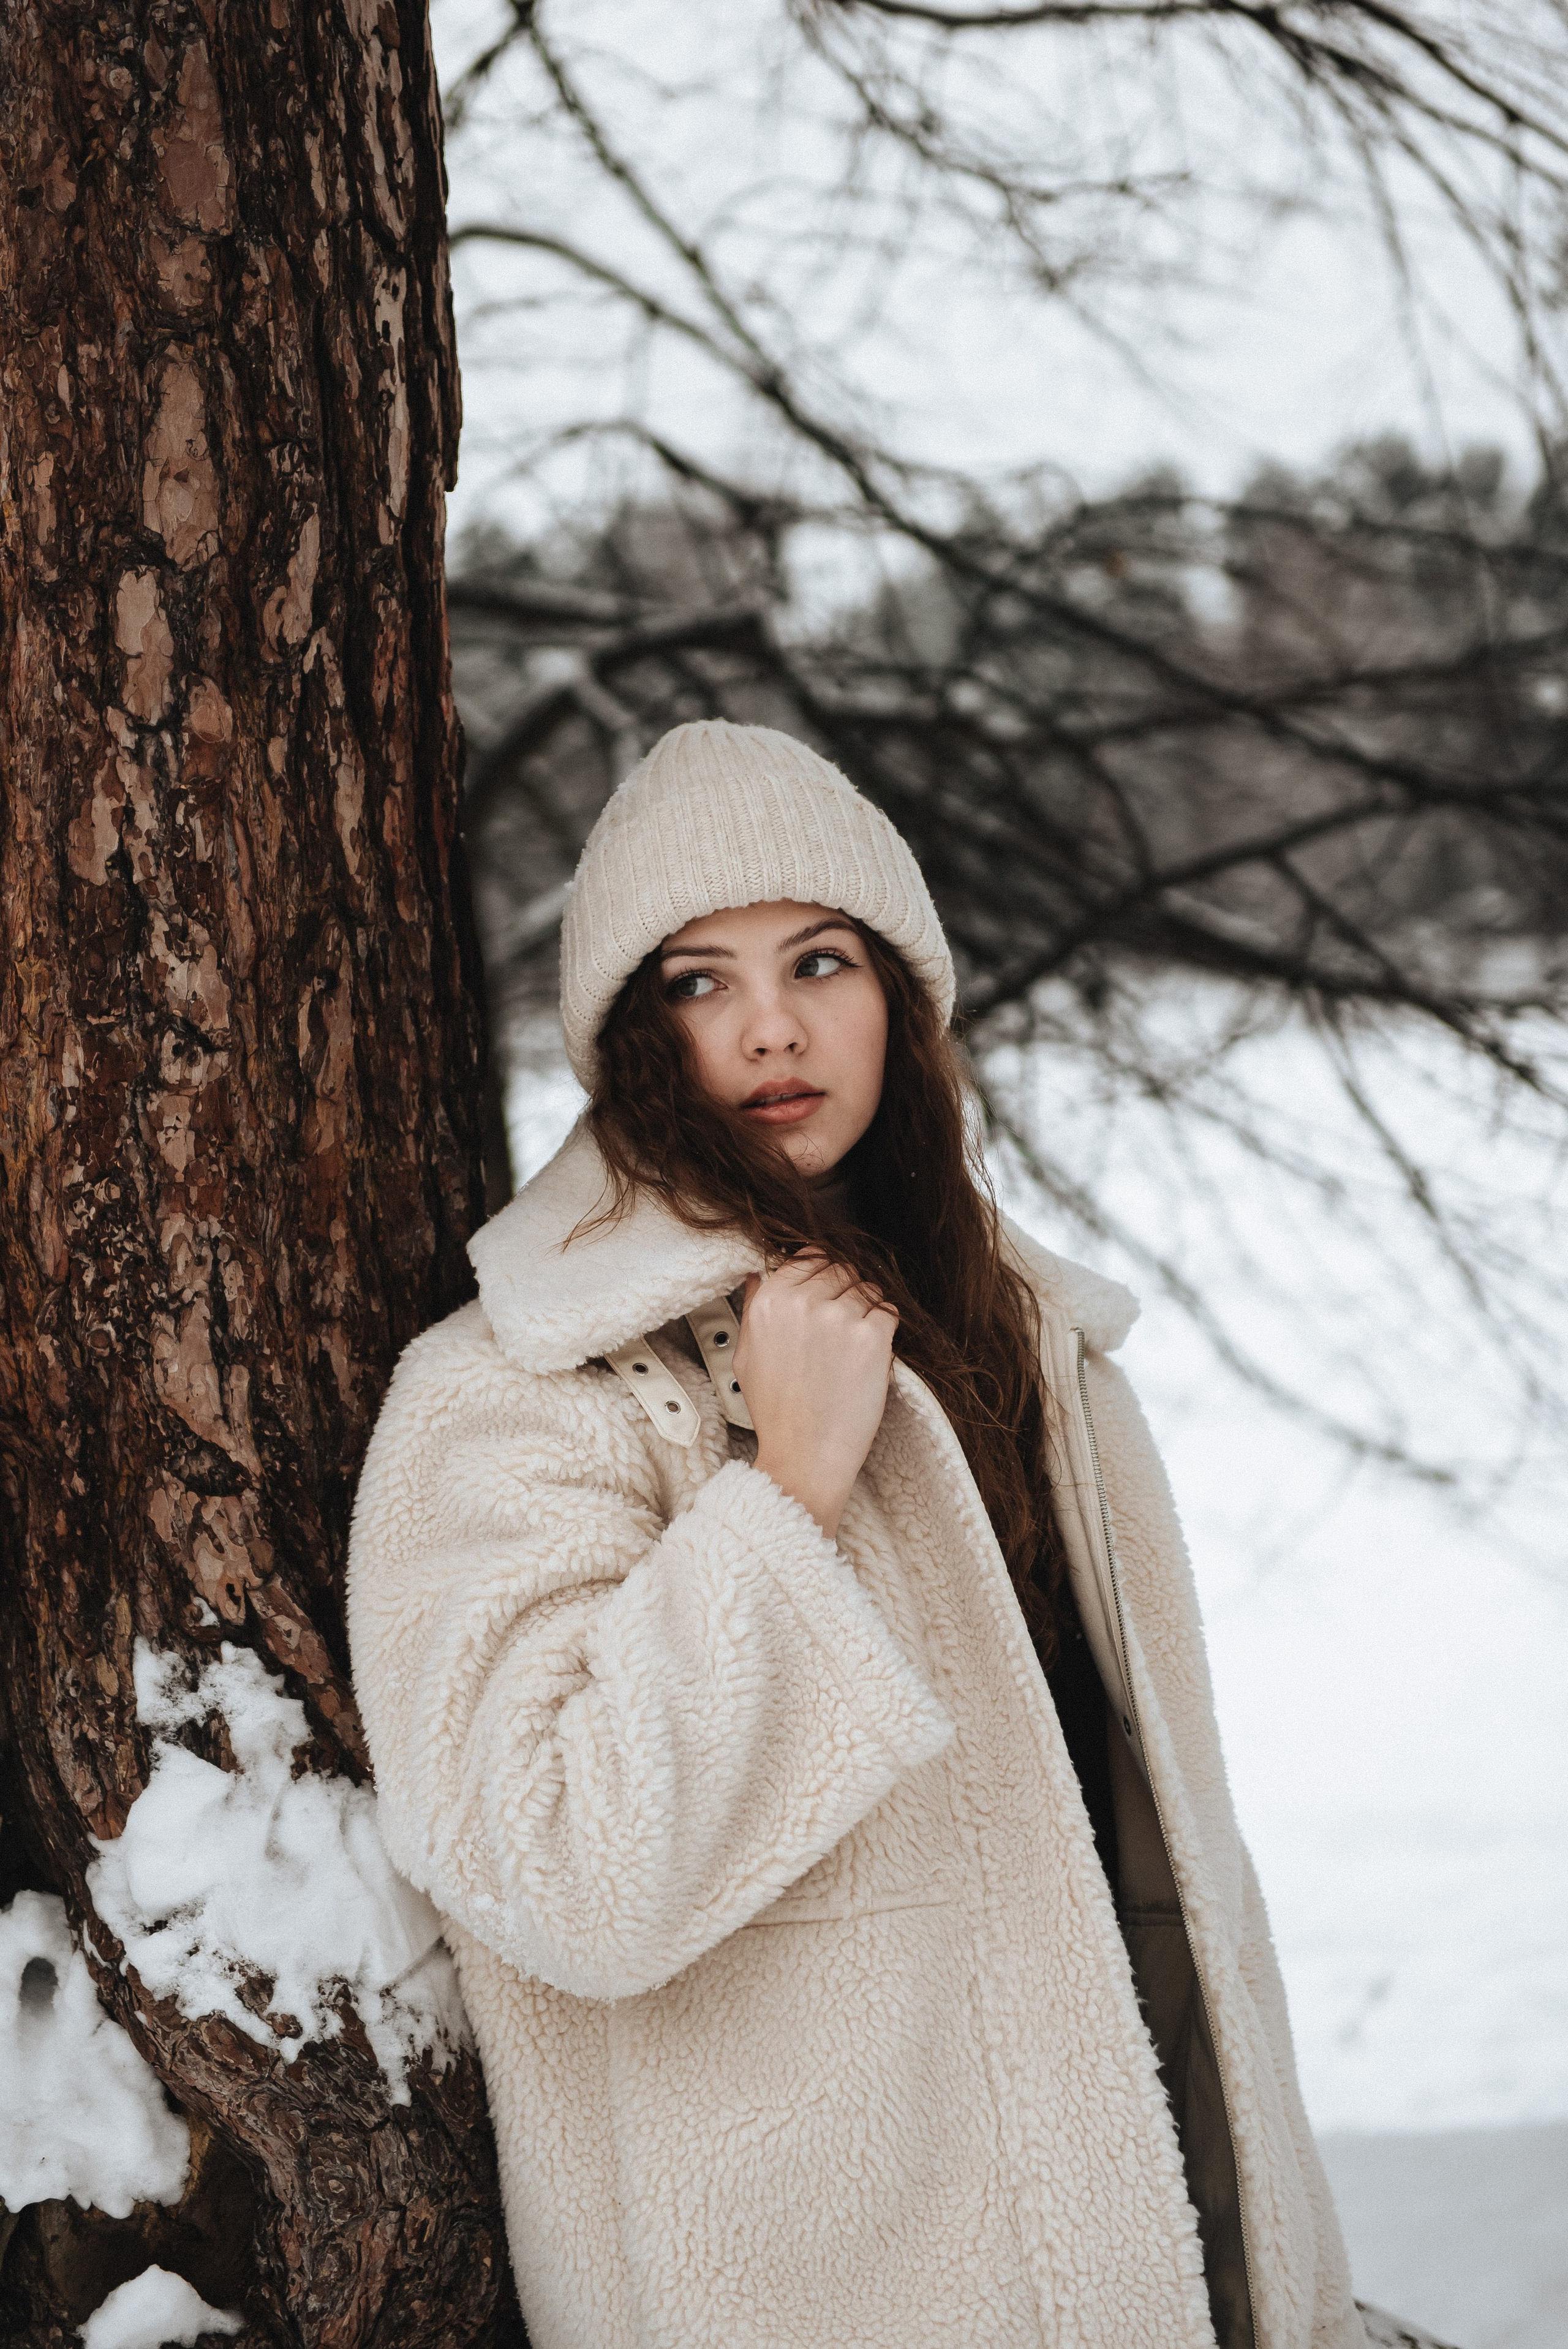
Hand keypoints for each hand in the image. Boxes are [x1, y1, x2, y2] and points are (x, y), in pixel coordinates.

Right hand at [734, 1253, 897, 1539]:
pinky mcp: (873, 1337)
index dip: (821, 1273)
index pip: (807, 1256)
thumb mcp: (746, 1354)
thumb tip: (761, 1273)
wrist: (805, 1456)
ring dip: (866, 1309)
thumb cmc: (777, 1411)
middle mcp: (804, 1302)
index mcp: (770, 1300)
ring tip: (853, 1345)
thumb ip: (754, 1307)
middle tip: (841, 1325)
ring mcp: (841, 1317)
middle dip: (845, 1290)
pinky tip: (869, 1353)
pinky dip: (884, 1328)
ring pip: (868, 1287)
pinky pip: (889, 1311)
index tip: (826, 1291)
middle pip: (841, 1267)